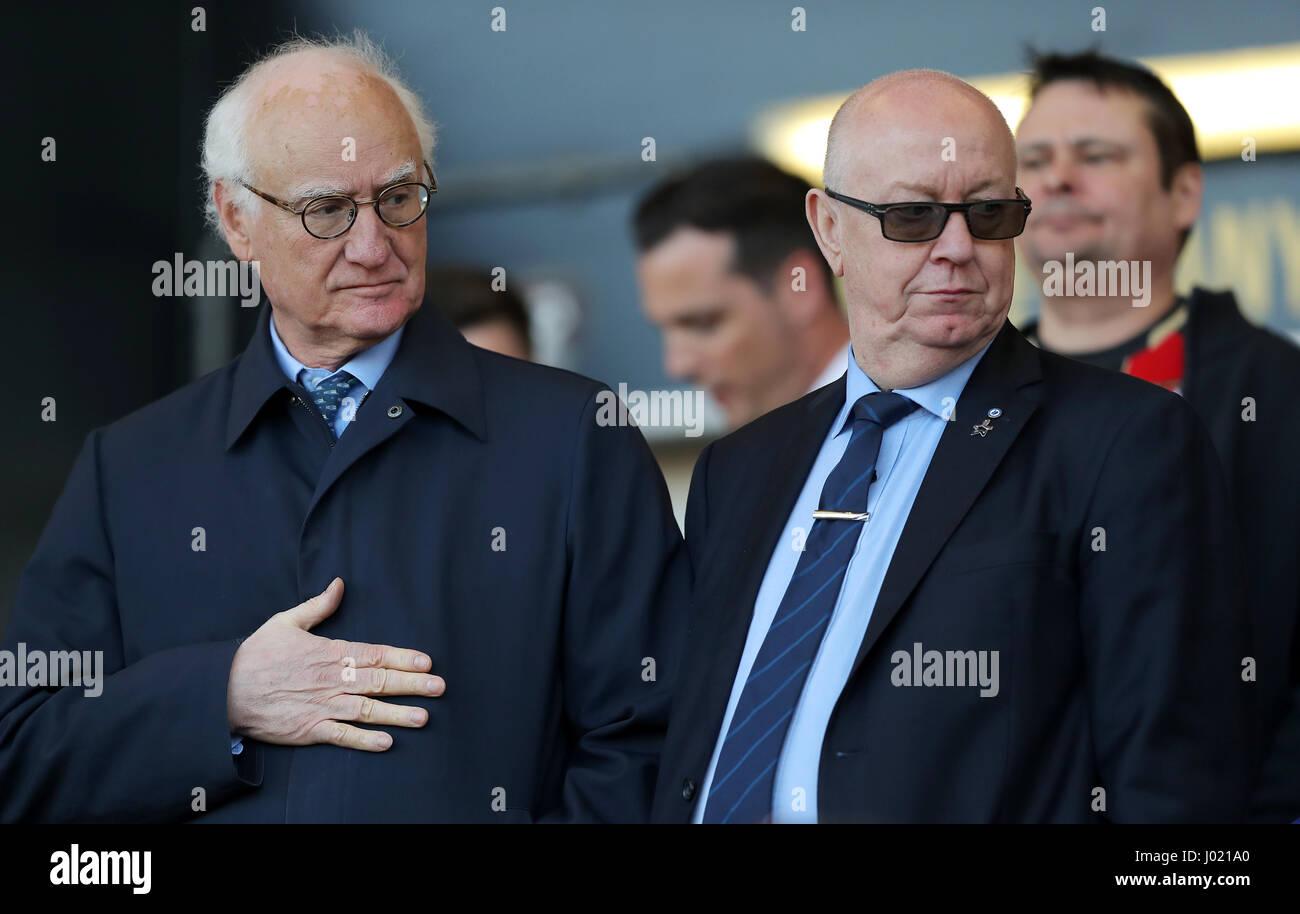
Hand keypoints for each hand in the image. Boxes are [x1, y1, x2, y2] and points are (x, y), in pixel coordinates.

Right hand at [226, 578, 442, 750]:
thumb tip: (339, 584)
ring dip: (397, 714)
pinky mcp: (309, 730)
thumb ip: (317, 605)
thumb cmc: (256, 655)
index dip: (403, 658)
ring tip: (423, 717)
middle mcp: (331, 680)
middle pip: (379, 681)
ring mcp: (322, 706)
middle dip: (412, 684)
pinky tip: (387, 742)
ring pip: (367, 710)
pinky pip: (342, 736)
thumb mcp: (285, 622)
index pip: (375, 654)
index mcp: (329, 653)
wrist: (224, 690)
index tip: (426, 662)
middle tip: (439, 687)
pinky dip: (365, 740)